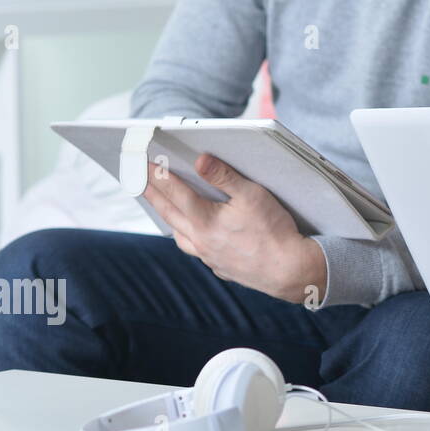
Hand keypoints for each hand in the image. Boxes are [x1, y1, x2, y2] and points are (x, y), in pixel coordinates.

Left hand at [142, 153, 326, 303]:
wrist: (290, 270)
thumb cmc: (275, 231)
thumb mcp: (253, 195)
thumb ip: (225, 176)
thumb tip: (200, 160)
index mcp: (206, 220)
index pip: (176, 192)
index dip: (159, 175)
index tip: (144, 164)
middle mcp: (201, 240)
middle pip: (170, 214)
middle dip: (153, 195)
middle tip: (139, 182)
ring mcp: (210, 257)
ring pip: (181, 237)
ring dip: (169, 220)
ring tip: (163, 209)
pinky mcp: (222, 268)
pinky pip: (197, 251)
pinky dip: (189, 239)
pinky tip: (196, 236)